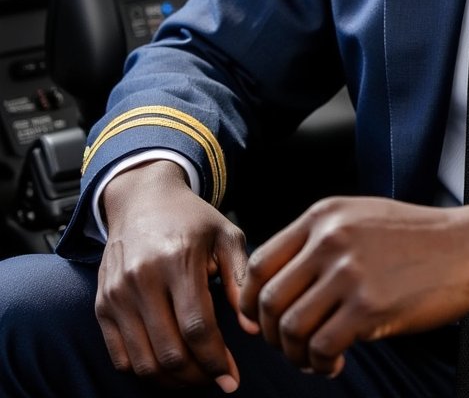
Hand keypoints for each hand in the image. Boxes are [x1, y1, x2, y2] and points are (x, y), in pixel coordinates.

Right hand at [96, 159, 248, 392]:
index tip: (232, 378)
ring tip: (196, 375)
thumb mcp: (227, 237)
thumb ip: (241, 280)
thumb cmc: (192, 220)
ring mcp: (117, 295)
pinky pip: (120, 357)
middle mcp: (142, 279)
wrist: (143, 200)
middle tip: (216, 379)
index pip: (197, 327)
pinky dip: (145, 371)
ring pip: (143, 362)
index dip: (216, 360)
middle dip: (197, 376)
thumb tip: (253, 328)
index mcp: (179, 260)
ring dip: (172, 380)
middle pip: (169, 351)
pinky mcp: (102, 305)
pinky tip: (169, 366)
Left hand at [238, 196, 468, 376]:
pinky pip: (321, 347)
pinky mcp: (368, 307)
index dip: (250, 300)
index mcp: (324, 216)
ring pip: (290, 328)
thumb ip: (321, 238)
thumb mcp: (362, 217)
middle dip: (271, 333)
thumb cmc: (418, 237)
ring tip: (314, 357)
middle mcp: (330, 240)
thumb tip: (280, 280)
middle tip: (289, 345)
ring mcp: (349, 273)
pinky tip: (335, 361)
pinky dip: (320, 363)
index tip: (260, 320)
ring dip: (295, 354)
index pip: (259, 262)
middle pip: (268, 300)